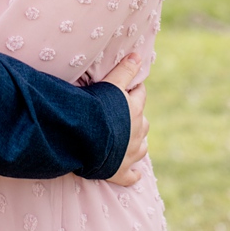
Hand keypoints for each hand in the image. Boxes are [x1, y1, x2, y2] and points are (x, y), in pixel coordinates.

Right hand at [100, 52, 148, 186]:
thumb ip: (124, 70)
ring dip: (137, 144)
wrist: (85, 139)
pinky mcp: (120, 172)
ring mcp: (130, 154)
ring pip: (142, 147)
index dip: (135, 91)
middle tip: (125, 116)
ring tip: (131, 141)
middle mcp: (137, 132)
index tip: (130, 90)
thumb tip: (138, 54)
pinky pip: (131, 176)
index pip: (140, 95)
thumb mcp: (111, 85)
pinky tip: (135, 176)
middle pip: (143, 122)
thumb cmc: (96, 110)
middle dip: (137, 119)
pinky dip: (133, 175)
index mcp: (134, 110)